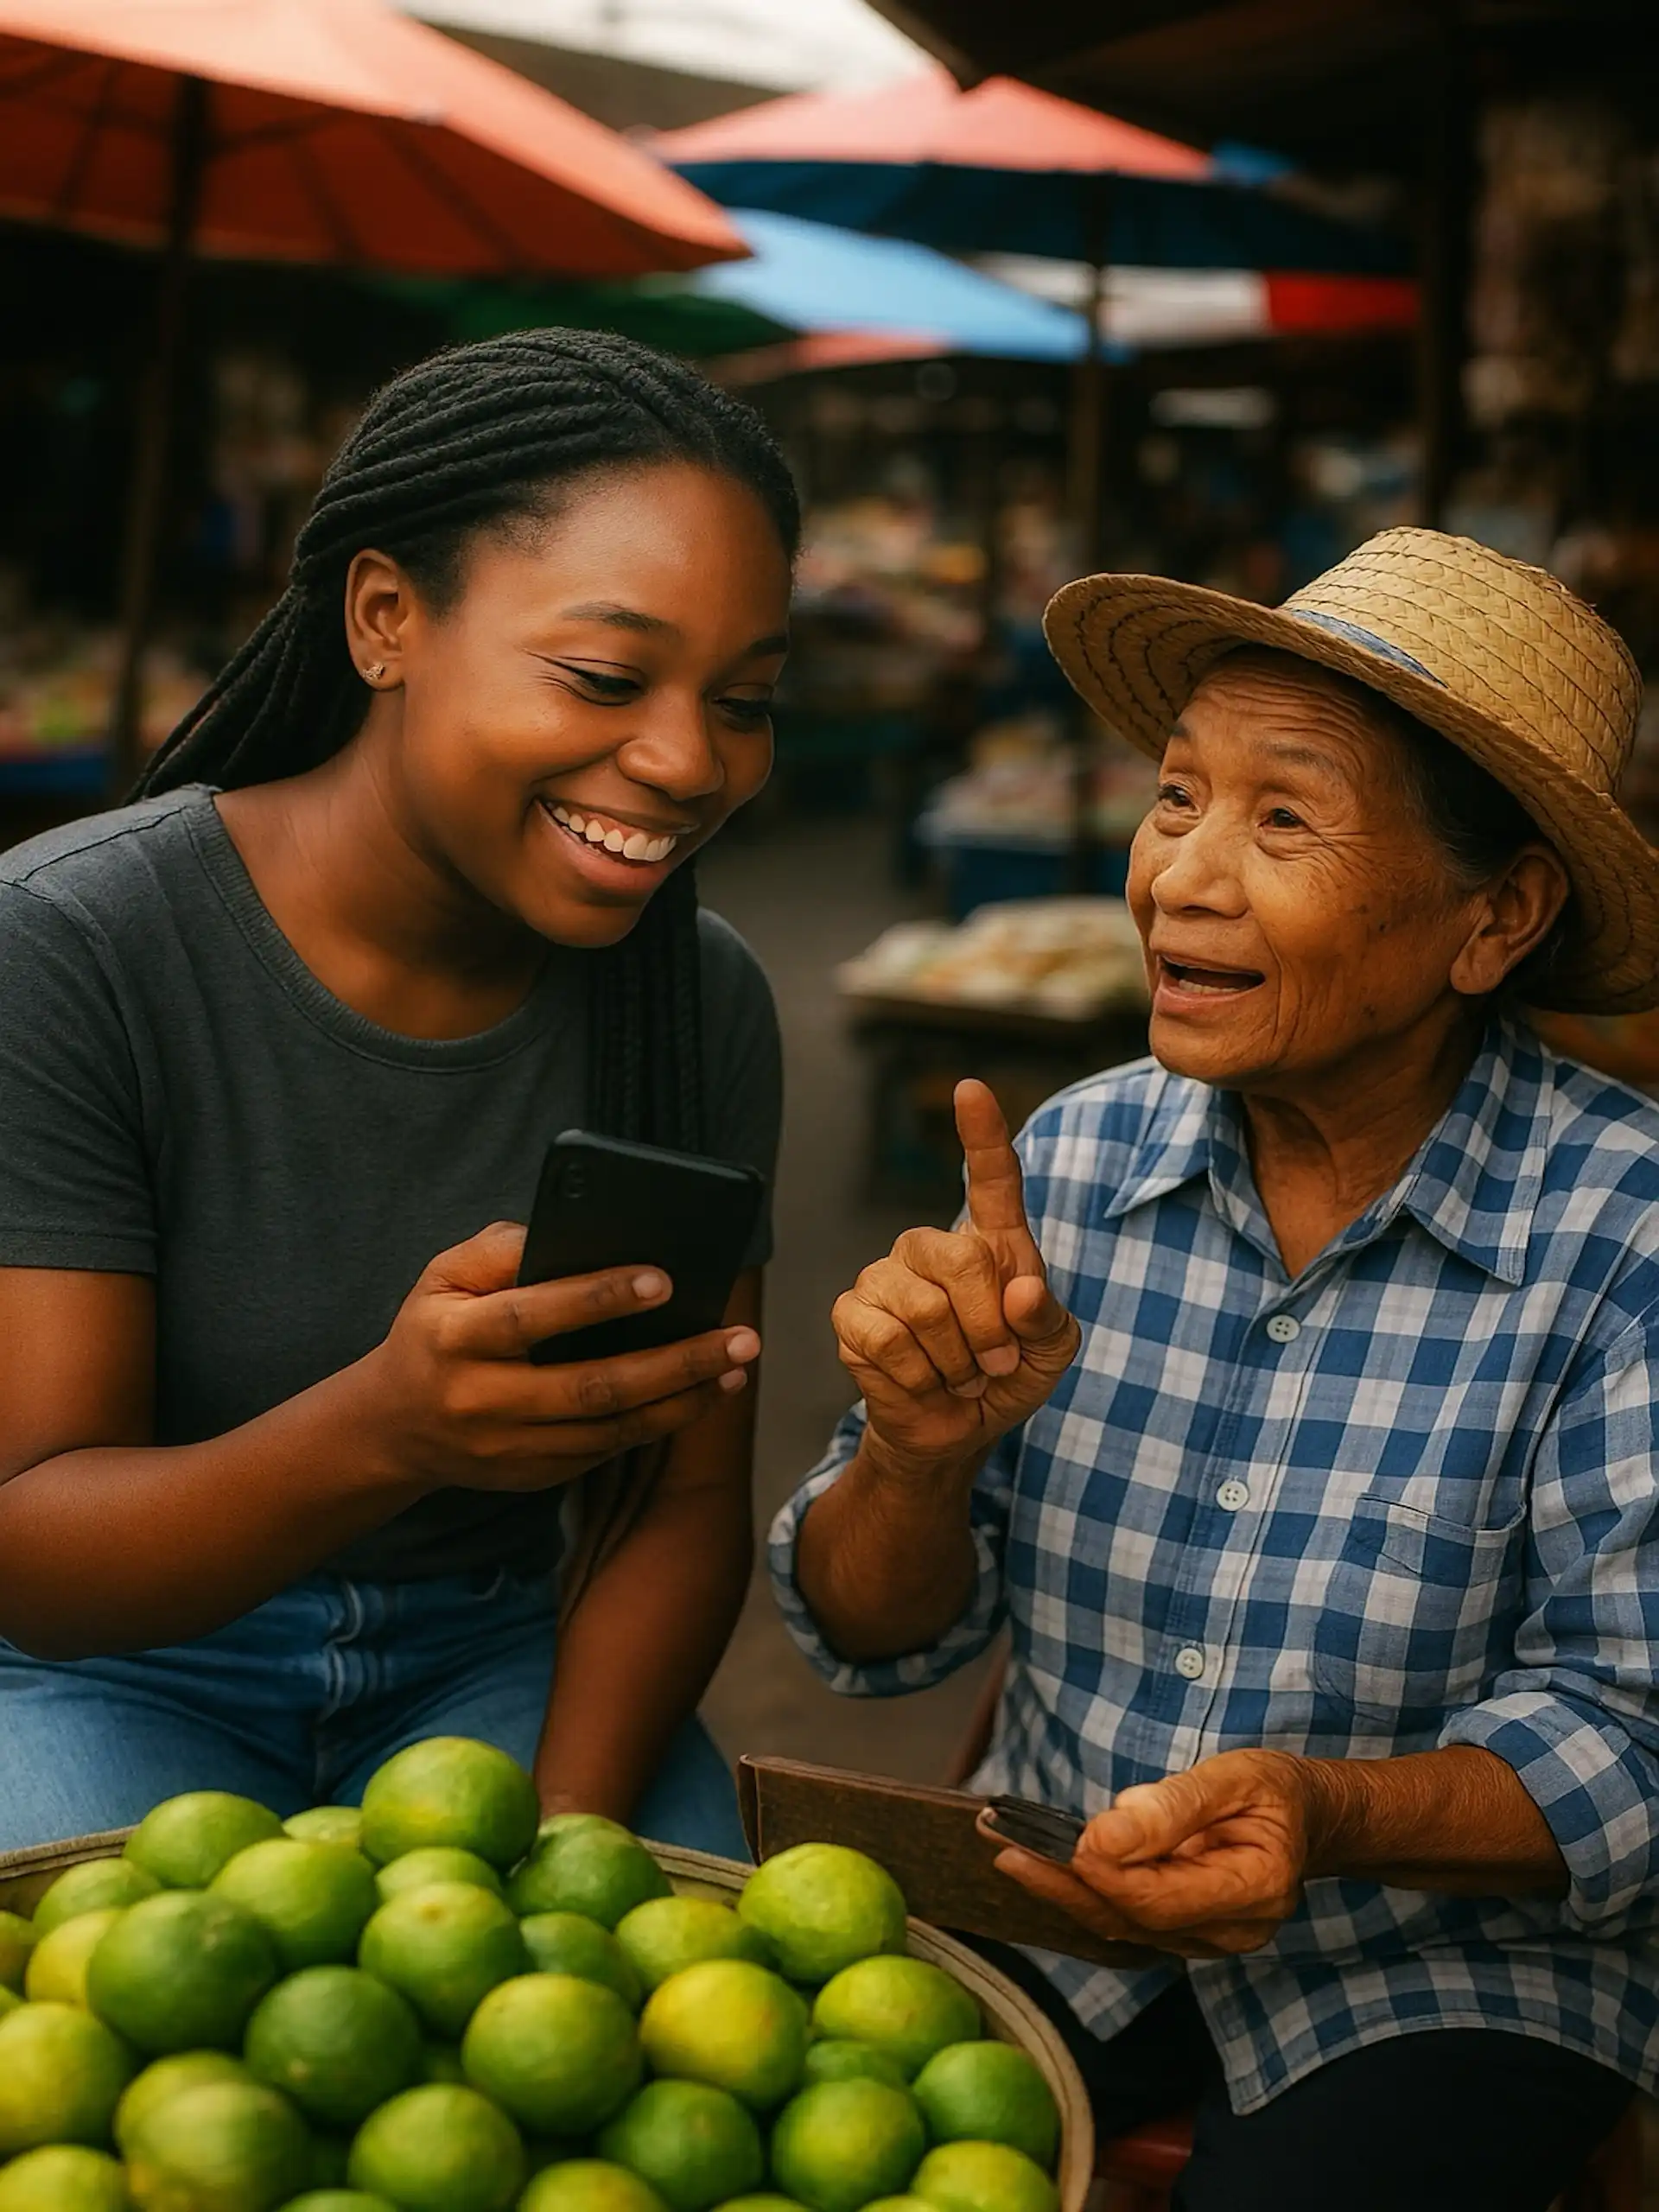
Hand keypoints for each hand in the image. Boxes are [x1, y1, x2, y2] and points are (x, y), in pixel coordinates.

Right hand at [357, 1222, 759, 1494]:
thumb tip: (580, 1232)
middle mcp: (479, 1400)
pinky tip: (700, 1395)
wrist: (393, 1426)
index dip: (597, 1299)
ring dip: (682, 1401)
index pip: (530, 1317)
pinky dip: (658, 1424)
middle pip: (590, 1386)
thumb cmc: (435, 1329)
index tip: (664, 1280)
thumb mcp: (445, 1277)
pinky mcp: (532, 1475)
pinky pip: (605, 1449)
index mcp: (453, 1339)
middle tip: (739, 1338)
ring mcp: (508, 1448)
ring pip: (609, 1429)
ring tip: (736, 1369)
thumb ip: (503, 1249)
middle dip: (674, 1362)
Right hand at [832, 1080, 1078, 1473]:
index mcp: (991, 1243)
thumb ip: (1046, 1321)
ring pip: (925, 1309)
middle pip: (962, 1259)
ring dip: (955, 1363)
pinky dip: (918, 1377)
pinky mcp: (851, 1315)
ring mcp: (884, 1276)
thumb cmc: (1006, 1377)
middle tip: (993, 1363)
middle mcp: (932, 1247)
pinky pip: (887, 1341)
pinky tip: (921, 1381)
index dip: (982, 1133)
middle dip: (988, 1329)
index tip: (971, 1090)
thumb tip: (1021, 1292)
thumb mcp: (1050, 1354)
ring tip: (957, 1375)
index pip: (990, 1178)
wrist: (955, 1431)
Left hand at [982, 1750, 1314, 1958]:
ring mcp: (1207, 1941)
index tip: (1064, 1843)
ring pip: (1121, 1925)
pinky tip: (1043, 1863)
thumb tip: (1102, 1836)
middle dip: (1063, 1884)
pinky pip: (1125, 1919)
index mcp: (1254, 1891)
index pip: (1162, 1899)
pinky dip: (1082, 1891)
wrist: (1306, 1819)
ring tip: (1007, 1846)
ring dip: (1061, 1888)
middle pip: (1132, 1919)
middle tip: (1004, 1845)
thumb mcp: (1234, 1777)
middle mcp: (1231, 1931)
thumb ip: (1172, 1807)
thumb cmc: (1273, 1792)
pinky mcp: (1183, 1933)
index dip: (1109, 1875)